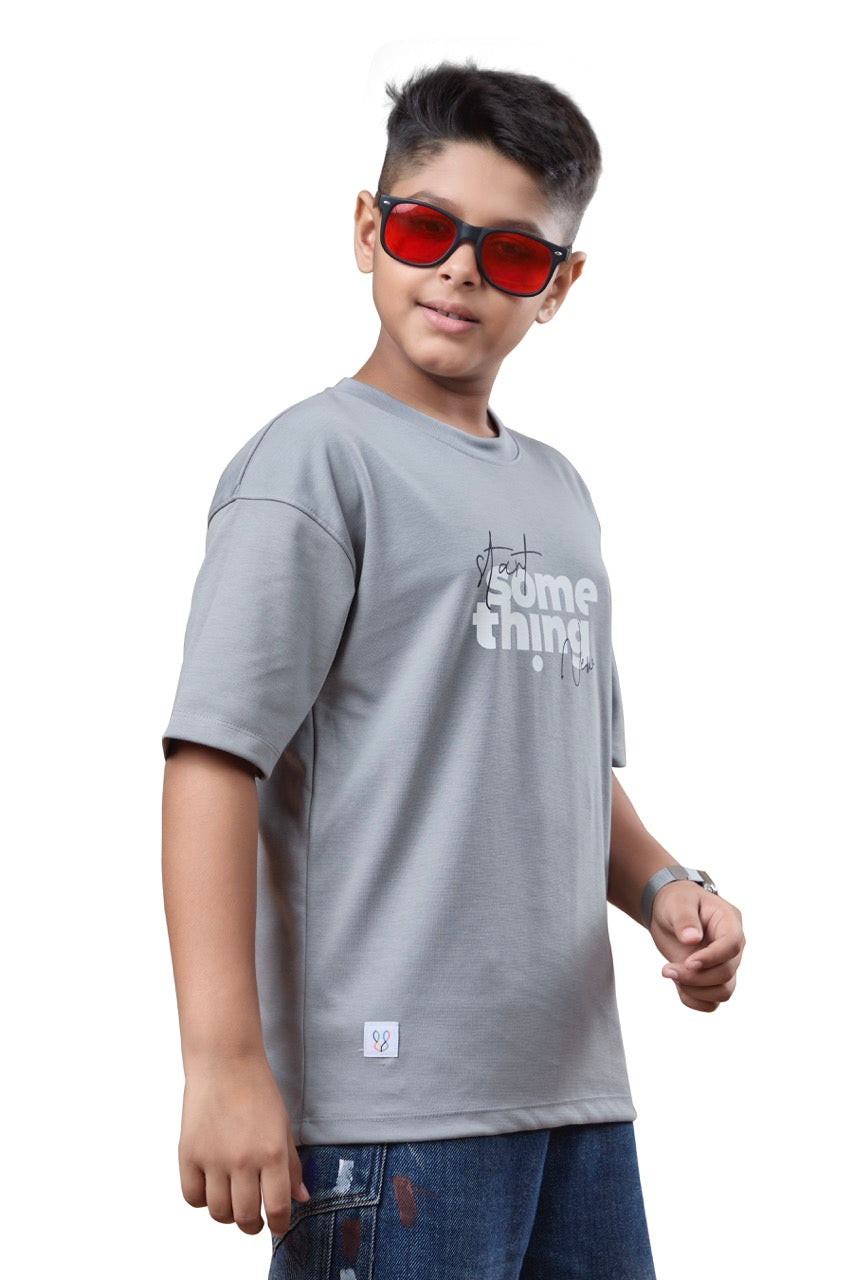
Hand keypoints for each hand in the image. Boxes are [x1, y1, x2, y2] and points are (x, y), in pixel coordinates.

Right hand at [178, 1053, 310, 1235]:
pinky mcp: (188, 1155)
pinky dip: (203, 1199)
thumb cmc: (257, 1091)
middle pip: (246, 1217)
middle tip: (254, 1219)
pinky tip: (211, 1187)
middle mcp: (243, 1160)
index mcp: (272, 1152)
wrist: (224, 1062)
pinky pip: (193, 1197)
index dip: (279, 1225)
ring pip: (219, 1212)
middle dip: (253, 1224)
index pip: (277, 1208)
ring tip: (233, 1202)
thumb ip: (292, 1165)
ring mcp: (213, 1159)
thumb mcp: (283, 1126)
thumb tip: (300, 1198)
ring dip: (228, 1215)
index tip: (278, 1226)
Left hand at [649, 882, 745, 1011]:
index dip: (712, 958)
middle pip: (726, 973)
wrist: (669, 913)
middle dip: (695, 977)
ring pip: (723, 992)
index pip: (732, 946)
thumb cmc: (676, 902)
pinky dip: (693, 1000)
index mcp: (729, 922)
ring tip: (670, 973)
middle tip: (666, 969)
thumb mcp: (678, 902)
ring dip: (694, 991)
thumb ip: (684, 919)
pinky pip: (712, 1002)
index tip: (688, 962)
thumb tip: (692, 939)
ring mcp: (725, 965)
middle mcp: (732, 947)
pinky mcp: (713, 980)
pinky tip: (677, 984)